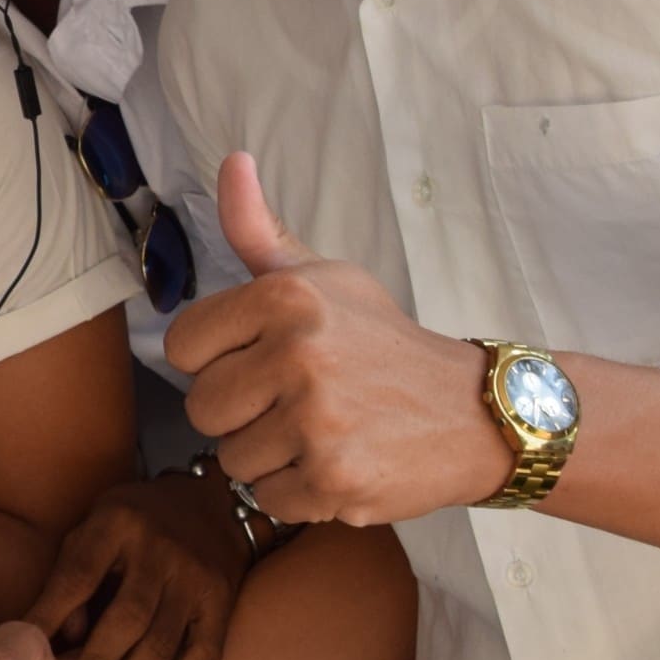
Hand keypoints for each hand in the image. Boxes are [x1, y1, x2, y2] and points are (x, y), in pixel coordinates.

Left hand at [22, 469, 247, 659]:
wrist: (211, 503)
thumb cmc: (134, 522)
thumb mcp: (94, 526)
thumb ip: (70, 573)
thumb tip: (59, 637)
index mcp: (117, 523)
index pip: (77, 577)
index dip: (50, 618)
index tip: (27, 655)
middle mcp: (160, 549)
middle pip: (126, 618)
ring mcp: (197, 576)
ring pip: (162, 642)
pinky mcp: (223, 599)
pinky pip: (204, 651)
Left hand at [173, 156, 511, 524]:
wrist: (476, 414)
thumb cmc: (384, 344)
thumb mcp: (325, 277)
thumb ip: (260, 231)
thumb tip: (232, 161)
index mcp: (284, 296)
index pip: (183, 346)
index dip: (215, 361)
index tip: (258, 361)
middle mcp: (298, 354)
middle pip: (202, 409)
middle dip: (242, 414)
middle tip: (296, 402)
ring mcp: (317, 420)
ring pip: (232, 459)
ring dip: (271, 456)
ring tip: (322, 431)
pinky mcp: (335, 478)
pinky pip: (269, 498)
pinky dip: (300, 492)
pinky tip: (340, 462)